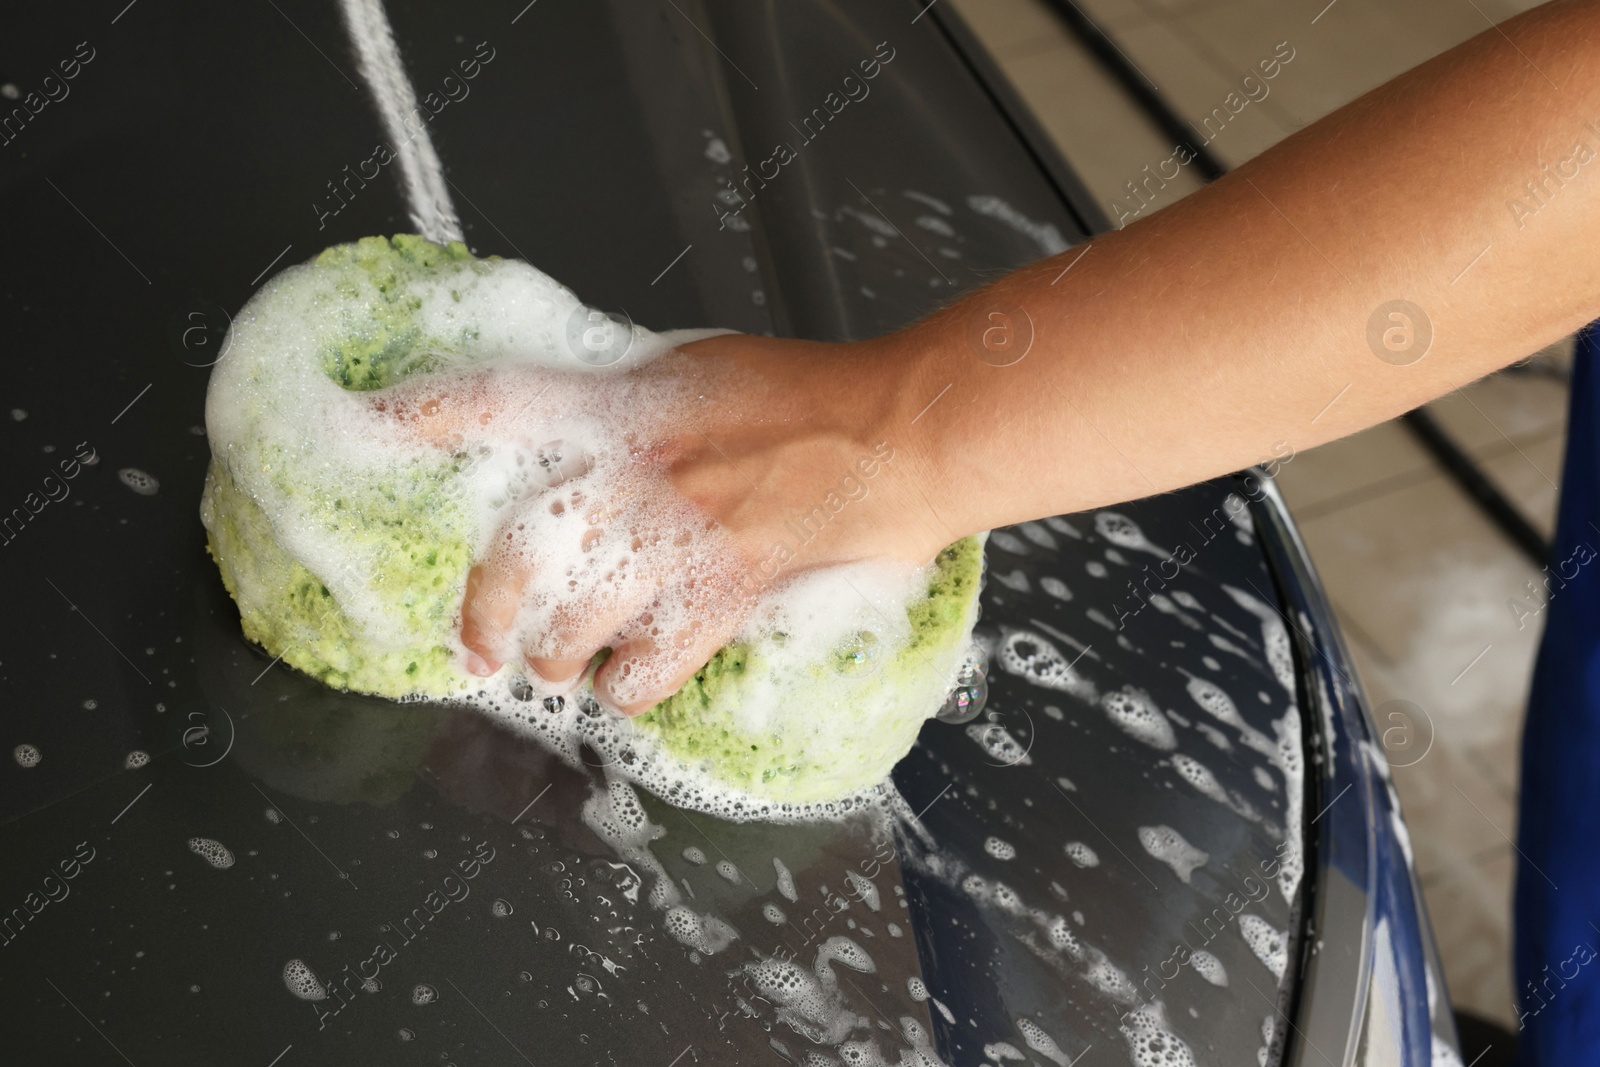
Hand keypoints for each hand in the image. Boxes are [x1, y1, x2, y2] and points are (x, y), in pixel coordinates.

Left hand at [383, 333, 957, 713]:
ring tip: (568, 659)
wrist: (892, 436)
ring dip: (560, 658)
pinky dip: (630, 685)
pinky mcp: (717, 597)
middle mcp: (630, 472)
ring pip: (568, 631)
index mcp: (617, 405)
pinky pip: (640, 673)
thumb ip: (624, 404)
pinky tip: (637, 672)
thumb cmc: (802, 397)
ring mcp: (671, 540)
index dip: (416, 418)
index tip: (362, 430)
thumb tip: (576, 435)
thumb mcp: (692, 369)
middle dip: (484, 615)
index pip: (492, 402)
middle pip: (512, 559)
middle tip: (479, 643)